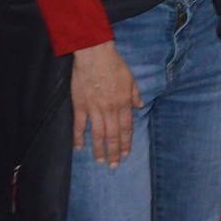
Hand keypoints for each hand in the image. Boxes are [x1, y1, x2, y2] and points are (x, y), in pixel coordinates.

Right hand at [71, 40, 142, 167]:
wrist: (95, 55)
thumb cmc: (114, 64)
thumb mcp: (131, 78)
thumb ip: (135, 94)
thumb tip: (140, 106)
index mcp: (124, 103)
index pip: (126, 128)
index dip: (126, 143)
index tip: (125, 154)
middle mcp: (110, 109)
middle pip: (113, 135)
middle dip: (114, 152)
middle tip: (113, 166)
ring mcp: (94, 109)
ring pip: (98, 134)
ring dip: (99, 149)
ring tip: (100, 161)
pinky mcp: (80, 106)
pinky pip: (80, 126)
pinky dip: (79, 138)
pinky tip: (79, 148)